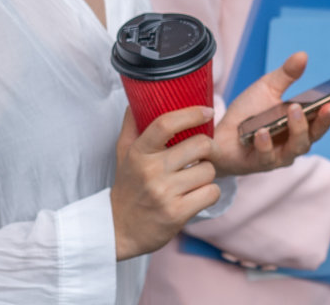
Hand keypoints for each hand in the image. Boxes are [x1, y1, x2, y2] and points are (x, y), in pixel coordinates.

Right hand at [110, 107, 221, 259]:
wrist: (118, 229)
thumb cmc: (127, 187)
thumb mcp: (123, 154)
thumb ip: (132, 125)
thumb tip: (138, 99)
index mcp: (139, 152)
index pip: (165, 123)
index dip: (191, 114)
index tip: (207, 112)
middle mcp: (151, 171)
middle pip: (199, 145)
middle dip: (208, 148)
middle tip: (205, 153)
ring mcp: (165, 193)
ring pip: (209, 170)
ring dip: (207, 174)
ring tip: (195, 179)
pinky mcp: (177, 214)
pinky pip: (211, 193)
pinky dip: (209, 193)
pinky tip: (197, 195)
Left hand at [212, 51, 329, 177]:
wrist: (217, 136)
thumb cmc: (247, 114)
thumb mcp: (266, 88)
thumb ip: (285, 75)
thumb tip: (302, 55)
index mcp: (303, 121)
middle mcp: (297, 140)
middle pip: (318, 132)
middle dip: (326, 119)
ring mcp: (281, 154)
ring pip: (297, 146)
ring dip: (297, 128)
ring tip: (293, 110)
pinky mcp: (261, 163)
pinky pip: (267, 156)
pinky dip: (266, 143)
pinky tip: (262, 132)